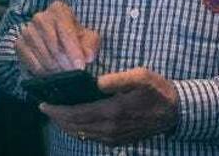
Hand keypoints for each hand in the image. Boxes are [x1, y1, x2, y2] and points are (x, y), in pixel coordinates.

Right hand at [16, 0, 98, 75]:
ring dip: (55, 68)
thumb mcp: (88, 38)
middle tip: (73, 74)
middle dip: (65, 62)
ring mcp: (27, 30)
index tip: (81, 66)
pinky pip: (30, 61)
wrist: (56, 40)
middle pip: (53, 45)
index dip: (74, 51)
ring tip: (64, 75)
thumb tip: (88, 56)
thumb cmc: (75, 38)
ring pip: (42, 54)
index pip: (66, 32)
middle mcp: (40, 17)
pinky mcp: (19, 43)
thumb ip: (91, 45)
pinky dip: (42, 70)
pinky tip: (51, 74)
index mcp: (59, 10)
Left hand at [41, 67, 178, 145]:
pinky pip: (91, 138)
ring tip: (56, 115)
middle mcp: (110, 128)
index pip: (77, 112)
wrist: (174, 112)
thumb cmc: (157, 91)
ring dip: (66, 125)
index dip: (58, 110)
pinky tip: (75, 123)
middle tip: (45, 108)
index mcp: (113, 111)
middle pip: (75, 125)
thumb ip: (119, 79)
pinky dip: (78, 131)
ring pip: (81, 134)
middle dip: (58, 118)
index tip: (44, 103)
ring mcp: (113, 137)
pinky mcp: (117, 141)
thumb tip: (97, 82)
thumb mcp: (142, 77)